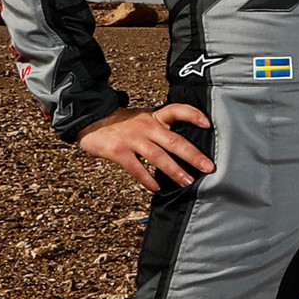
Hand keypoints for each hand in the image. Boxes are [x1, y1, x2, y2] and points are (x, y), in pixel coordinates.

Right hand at [76, 102, 213, 192]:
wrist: (90, 119)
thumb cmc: (123, 122)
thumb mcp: (145, 117)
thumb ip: (163, 127)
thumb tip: (188, 147)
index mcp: (155, 116)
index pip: (177, 110)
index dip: (193, 115)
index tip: (208, 124)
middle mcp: (146, 125)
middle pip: (173, 141)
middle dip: (192, 155)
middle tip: (208, 167)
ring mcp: (132, 138)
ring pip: (158, 156)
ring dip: (174, 170)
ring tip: (187, 181)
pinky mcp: (118, 151)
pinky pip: (136, 168)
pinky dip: (147, 179)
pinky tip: (157, 188)